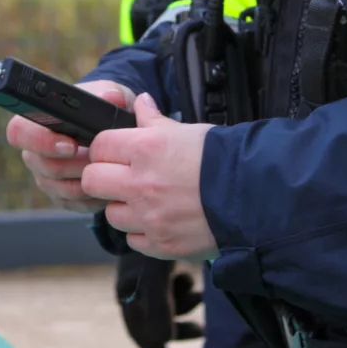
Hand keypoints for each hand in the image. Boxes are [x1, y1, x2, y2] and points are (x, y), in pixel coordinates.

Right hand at [6, 80, 135, 212]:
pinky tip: (111, 183)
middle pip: (46, 167)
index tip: (71, 144)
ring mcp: (46, 179)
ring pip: (63, 189)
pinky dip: (95, 195)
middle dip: (78, 164)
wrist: (110, 130)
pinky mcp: (61, 198)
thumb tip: (111, 98)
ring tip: (109, 168)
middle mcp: (33, 154)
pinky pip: (76, 204)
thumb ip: (107, 94)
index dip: (42, 141)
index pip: (19, 133)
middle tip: (101, 158)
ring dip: (89, 180)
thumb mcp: (106, 94)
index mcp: (33, 124)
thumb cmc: (101, 108)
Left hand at [83, 93, 218, 260]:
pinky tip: (161, 220)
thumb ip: (154, 120)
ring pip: (111, 214)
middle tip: (120, 178)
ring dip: (124, 207)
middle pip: (92, 180)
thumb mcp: (187, 131)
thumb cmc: (222, 160)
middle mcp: (140, 184)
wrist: (254, 197)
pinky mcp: (159, 244)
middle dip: (103, 178)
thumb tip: (140, 102)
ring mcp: (148, 217)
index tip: (115, 154)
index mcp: (145, 149)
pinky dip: (142, 232)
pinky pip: (133, 239)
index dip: (106, 149)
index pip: (99, 146)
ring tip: (148, 201)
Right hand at [116, 252, 202, 347]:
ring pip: (169, 306)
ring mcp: (149, 277)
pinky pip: (175, 291)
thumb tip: (163, 342)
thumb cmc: (155, 244)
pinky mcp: (163, 268)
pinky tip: (195, 281)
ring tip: (199, 293)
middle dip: (178, 326)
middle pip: (155, 321)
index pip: (138, 329)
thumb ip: (158, 310)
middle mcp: (136, 287)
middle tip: (200, 331)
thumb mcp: (156, 278)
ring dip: (184, 305)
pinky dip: (185, 291)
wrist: (160, 209)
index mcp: (128, 291)